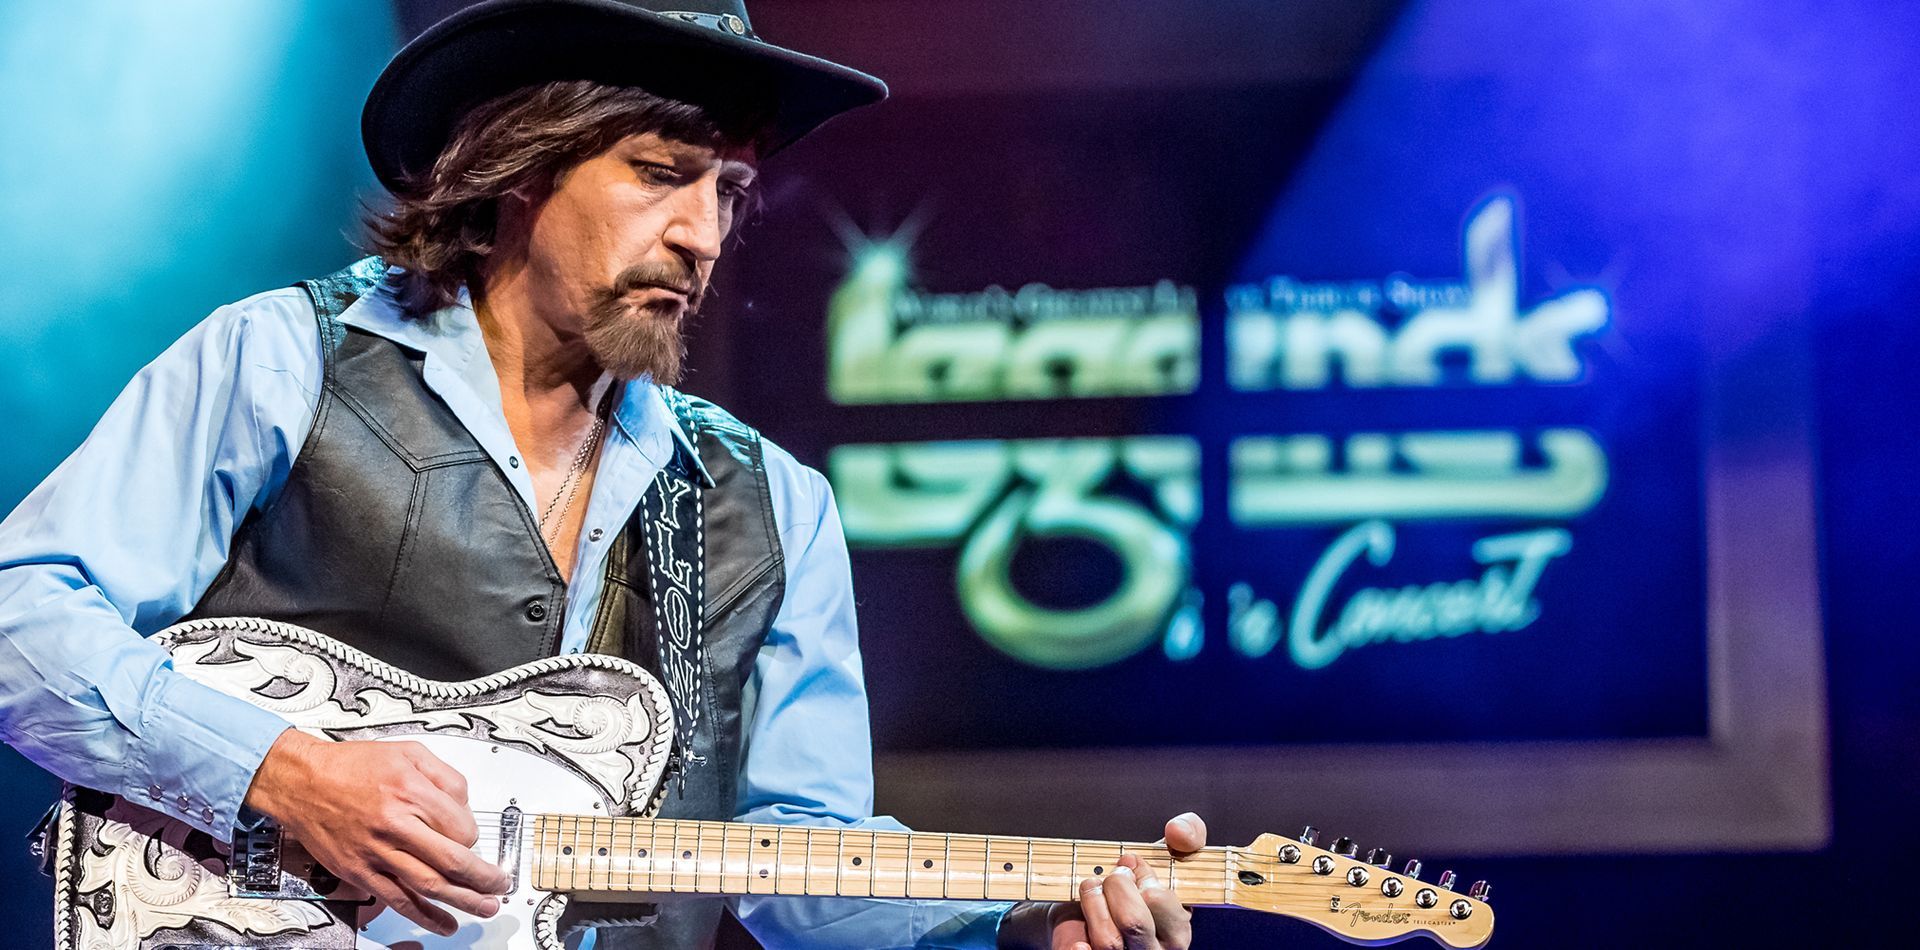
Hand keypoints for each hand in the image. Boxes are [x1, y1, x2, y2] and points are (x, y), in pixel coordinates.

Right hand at [243, 729, 511, 935]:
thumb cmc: (350, 766)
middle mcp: (395, 824)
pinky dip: (425, 916)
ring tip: (485, 906)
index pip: (461, 826)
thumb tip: (467, 804)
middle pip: (452, 861)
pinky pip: (398, 900)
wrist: (302, 782)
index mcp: (411, 792)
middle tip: (500, 884)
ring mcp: (377, 852)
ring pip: (430, 885)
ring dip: (464, 900)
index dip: (475, 836)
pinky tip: (444, 923)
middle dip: (484, 877)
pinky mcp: (361, 872)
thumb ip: (445, 776)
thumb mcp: (409, 751)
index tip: (474, 838)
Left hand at [1003, 812, 1206, 949]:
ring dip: (1092, 902)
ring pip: (1107, 940)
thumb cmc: (1135, 888)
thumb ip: (1188, 834)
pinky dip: (1080, 949)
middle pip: (1133, 921)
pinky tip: (1079, 941)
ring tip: (1091, 889)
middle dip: (1116, 886)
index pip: (1158, 900)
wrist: (1094, 911)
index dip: (1140, 876)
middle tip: (1112, 877)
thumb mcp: (1168, 856)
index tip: (1130, 867)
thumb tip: (1179, 832)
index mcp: (1176, 932)